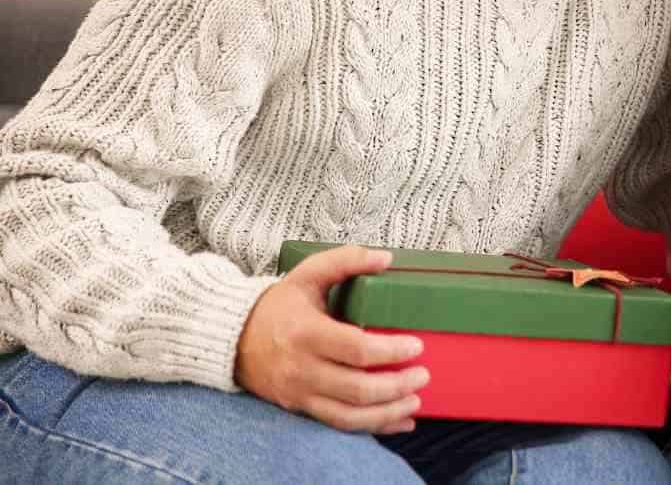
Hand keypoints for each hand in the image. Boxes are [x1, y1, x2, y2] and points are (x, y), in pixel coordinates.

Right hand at [237, 245, 428, 433]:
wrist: (232, 338)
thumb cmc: (278, 304)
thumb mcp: (308, 274)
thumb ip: (346, 260)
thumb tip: (387, 258)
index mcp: (307, 333)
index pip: (356, 349)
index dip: (390, 351)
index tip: (417, 346)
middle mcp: (302, 368)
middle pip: (357, 388)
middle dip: (396, 386)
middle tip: (423, 375)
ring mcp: (299, 393)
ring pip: (349, 415)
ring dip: (388, 413)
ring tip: (415, 401)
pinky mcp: (299, 408)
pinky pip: (338, 425)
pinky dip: (372, 427)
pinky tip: (398, 422)